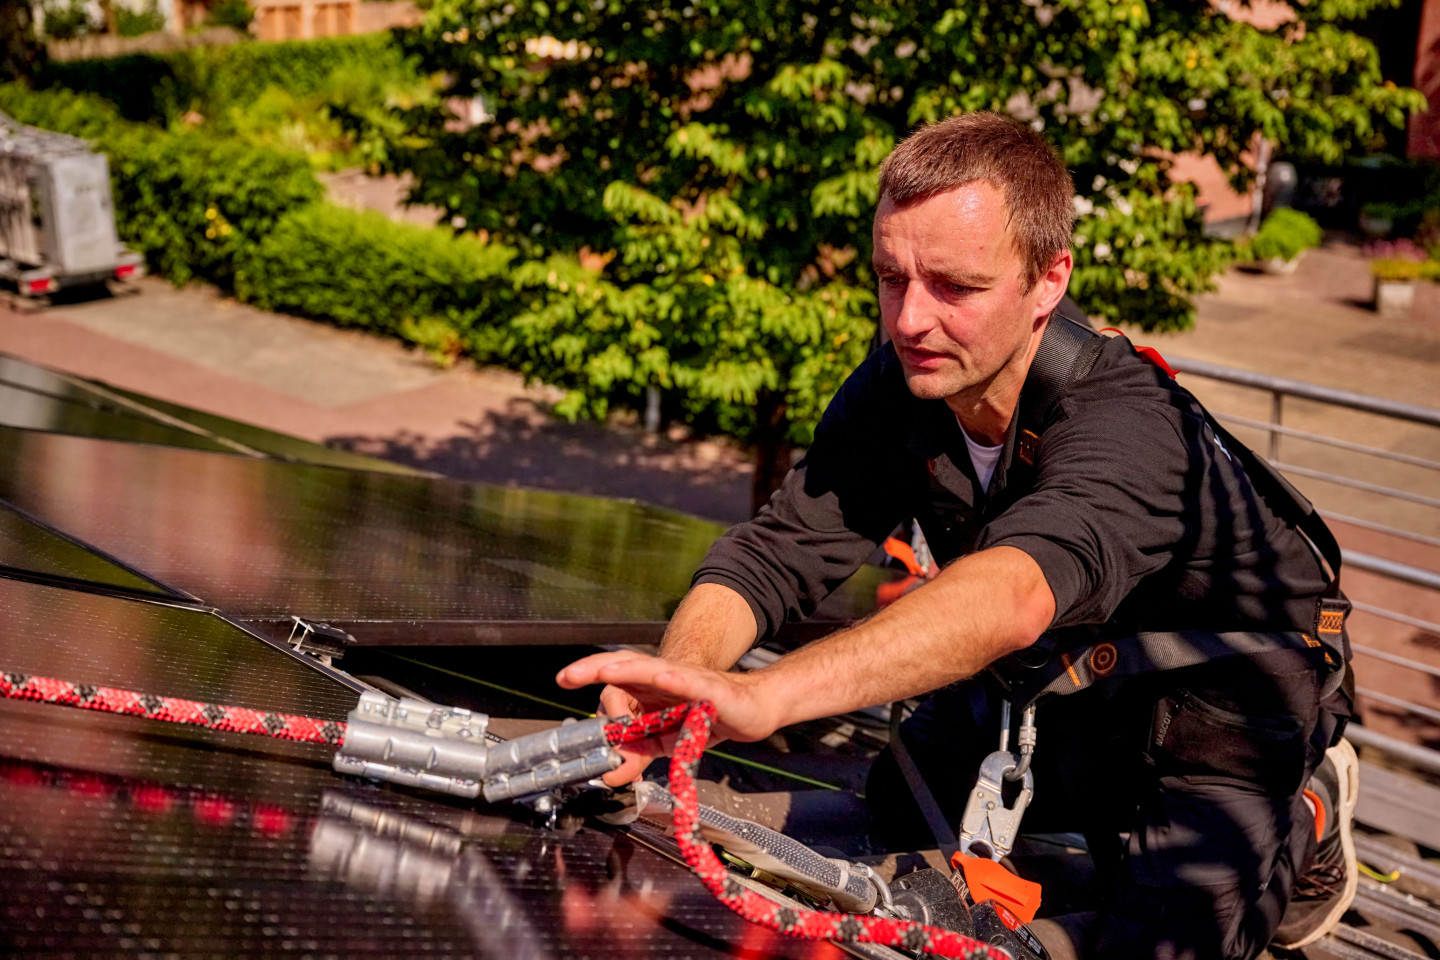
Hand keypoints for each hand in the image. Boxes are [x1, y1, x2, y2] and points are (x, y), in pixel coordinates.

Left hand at [556, 650, 779, 786]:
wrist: (754, 709)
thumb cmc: (709, 716)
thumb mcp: (665, 740)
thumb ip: (636, 753)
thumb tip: (610, 774)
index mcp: (649, 688)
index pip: (613, 677)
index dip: (588, 676)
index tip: (564, 681)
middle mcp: (663, 678)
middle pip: (625, 665)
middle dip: (594, 667)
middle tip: (567, 675)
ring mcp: (686, 680)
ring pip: (652, 669)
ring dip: (627, 670)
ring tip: (604, 671)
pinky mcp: (710, 689)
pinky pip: (689, 682)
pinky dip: (673, 679)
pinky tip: (661, 677)